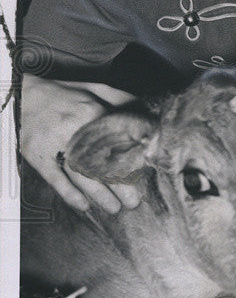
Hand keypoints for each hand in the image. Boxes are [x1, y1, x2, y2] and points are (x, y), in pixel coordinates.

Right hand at [21, 73, 140, 213]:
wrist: (26, 94)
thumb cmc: (67, 94)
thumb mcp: (96, 88)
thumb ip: (122, 100)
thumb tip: (146, 110)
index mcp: (94, 114)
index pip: (118, 143)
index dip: (131, 163)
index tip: (143, 176)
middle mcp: (77, 130)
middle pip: (103, 163)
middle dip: (120, 186)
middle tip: (132, 203)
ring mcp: (56, 144)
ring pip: (81, 174)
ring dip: (99, 195)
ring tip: (113, 208)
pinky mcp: (39, 154)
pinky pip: (55, 178)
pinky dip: (69, 193)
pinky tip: (83, 206)